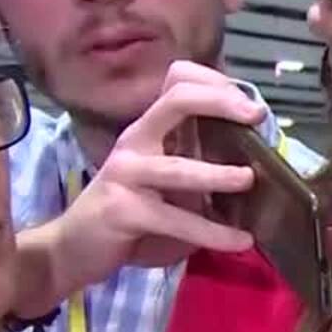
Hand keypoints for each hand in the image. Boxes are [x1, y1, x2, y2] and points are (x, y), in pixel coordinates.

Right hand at [27, 61, 259, 309]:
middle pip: (176, 100)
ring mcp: (126, 173)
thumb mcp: (166, 184)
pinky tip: (240, 241)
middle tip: (256, 116)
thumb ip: (198, 166)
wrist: (74, 248)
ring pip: (178, 168)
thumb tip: (257, 165)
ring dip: (217, 174)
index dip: (216, 85)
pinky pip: (176, 220)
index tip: (253, 105)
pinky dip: (213, 232)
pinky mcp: (123, 210)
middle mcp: (136, 141)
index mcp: (149, 130)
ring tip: (249, 180)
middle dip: (219, 101)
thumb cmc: (129, 214)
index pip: (178, 83)